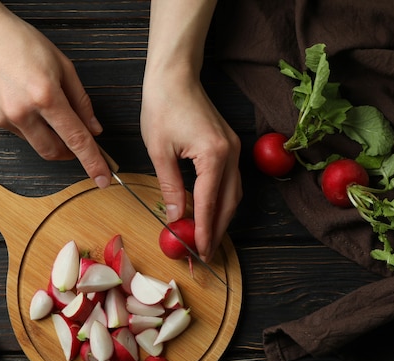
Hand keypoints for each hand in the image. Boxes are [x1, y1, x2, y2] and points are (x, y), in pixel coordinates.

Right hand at [0, 5, 110, 186]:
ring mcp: (3, 118)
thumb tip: (93, 129)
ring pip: (35, 143)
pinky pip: (18, 133)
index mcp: (45, 95)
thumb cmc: (20, 42)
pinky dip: (29, 126)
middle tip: (78, 143)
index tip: (102, 178)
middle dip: (69, 153)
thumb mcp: (62, 65)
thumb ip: (81, 101)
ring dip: (48, 136)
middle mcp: (22, 111)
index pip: (75, 139)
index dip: (92, 161)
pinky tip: (24, 103)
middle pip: (54, 151)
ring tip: (46, 111)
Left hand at [141, 71, 241, 261]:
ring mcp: (234, 149)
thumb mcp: (159, 151)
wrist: (175, 75)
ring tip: (207, 237)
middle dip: (218, 230)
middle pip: (229, 203)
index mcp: (214, 155)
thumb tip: (176, 217)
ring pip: (234, 193)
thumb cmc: (163, 106)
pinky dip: (221, 200)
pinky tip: (209, 211)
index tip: (200, 252)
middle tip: (206, 252)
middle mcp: (231, 154)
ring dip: (222, 217)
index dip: (204, 230)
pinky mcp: (230, 145)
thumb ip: (170, 186)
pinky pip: (230, 181)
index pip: (210, 203)